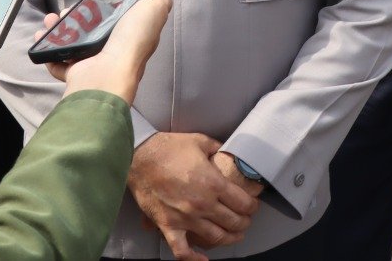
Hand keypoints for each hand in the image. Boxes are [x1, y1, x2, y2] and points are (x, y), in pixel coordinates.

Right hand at [43, 0, 171, 105]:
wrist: (106, 74)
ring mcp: (92, 63)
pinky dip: (48, 49)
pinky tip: (42, 37)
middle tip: (65, 9)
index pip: (118, 19)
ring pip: (71, 42)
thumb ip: (158, 0)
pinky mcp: (75, 73)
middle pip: (90, 29)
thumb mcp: (152, 12)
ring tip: (50, 21)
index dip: (106, 6)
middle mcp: (112, 51)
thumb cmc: (131, 42)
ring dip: (57, 29)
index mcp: (130, 36)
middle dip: (75, 15)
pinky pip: (57, 60)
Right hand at [127, 132, 260, 260]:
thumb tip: (226, 152)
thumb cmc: (168, 147)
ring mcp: (186, 218)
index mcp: (213, 183)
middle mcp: (203, 204)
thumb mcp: (200, 141)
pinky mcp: (168, 225)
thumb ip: (217, 148)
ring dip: (229, 239)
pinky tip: (203, 260)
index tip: (252, 206)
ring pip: (215, 237)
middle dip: (244, 223)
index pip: (242, 203)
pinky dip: (193, 259)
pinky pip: (182, 250)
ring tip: (234, 236)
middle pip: (233, 222)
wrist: (139, 155)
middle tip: (245, 220)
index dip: (252, 206)